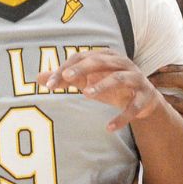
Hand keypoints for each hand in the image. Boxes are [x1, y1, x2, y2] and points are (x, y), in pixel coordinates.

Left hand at [38, 49, 162, 131]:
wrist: (145, 100)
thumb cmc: (112, 86)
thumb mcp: (88, 81)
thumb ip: (65, 78)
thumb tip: (37, 77)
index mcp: (107, 56)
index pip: (82, 57)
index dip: (66, 68)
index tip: (50, 84)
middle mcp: (122, 63)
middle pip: (100, 62)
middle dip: (82, 69)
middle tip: (66, 78)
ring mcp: (135, 78)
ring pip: (119, 79)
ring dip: (102, 86)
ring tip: (86, 94)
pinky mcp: (145, 96)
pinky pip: (133, 106)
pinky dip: (122, 117)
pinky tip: (109, 128)